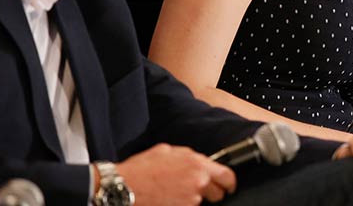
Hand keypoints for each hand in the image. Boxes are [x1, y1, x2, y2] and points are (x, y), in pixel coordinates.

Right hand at [115, 143, 235, 204]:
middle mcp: (198, 183)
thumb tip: (198, 161)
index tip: (228, 186)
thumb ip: (188, 157)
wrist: (123, 188)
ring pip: (199, 202)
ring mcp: (190, 201)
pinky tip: (168, 199)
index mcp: (198, 164)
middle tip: (195, 190)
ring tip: (172, 192)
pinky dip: (181, 204)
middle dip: (210, 193)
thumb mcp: (168, 151)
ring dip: (191, 199)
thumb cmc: (142, 169)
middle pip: (217, 194)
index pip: (227, 176)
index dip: (229, 183)